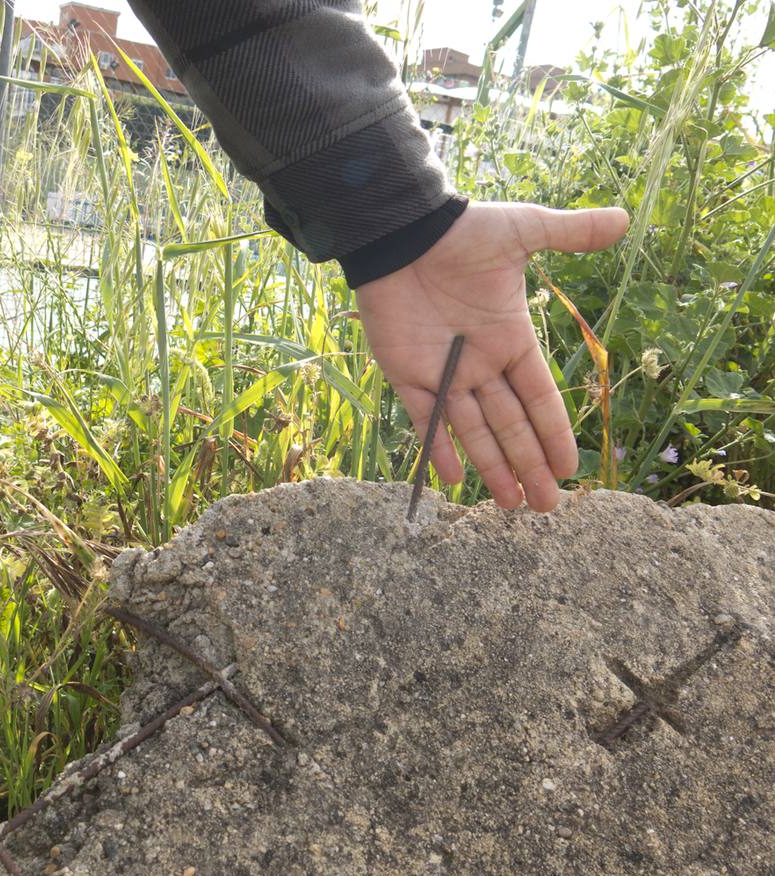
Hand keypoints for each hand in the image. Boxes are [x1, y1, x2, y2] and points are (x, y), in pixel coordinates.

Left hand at [356, 201, 628, 511]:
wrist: (401, 231)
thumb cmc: (460, 232)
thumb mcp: (521, 230)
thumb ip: (568, 234)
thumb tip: (624, 219)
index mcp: (510, 338)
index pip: (539, 397)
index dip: (555, 433)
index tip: (571, 469)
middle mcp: (480, 362)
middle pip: (510, 425)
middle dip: (529, 465)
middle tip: (546, 507)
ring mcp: (443, 371)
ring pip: (473, 431)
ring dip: (492, 467)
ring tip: (512, 505)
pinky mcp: (406, 373)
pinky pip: (425, 418)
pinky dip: (438, 448)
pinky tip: (456, 480)